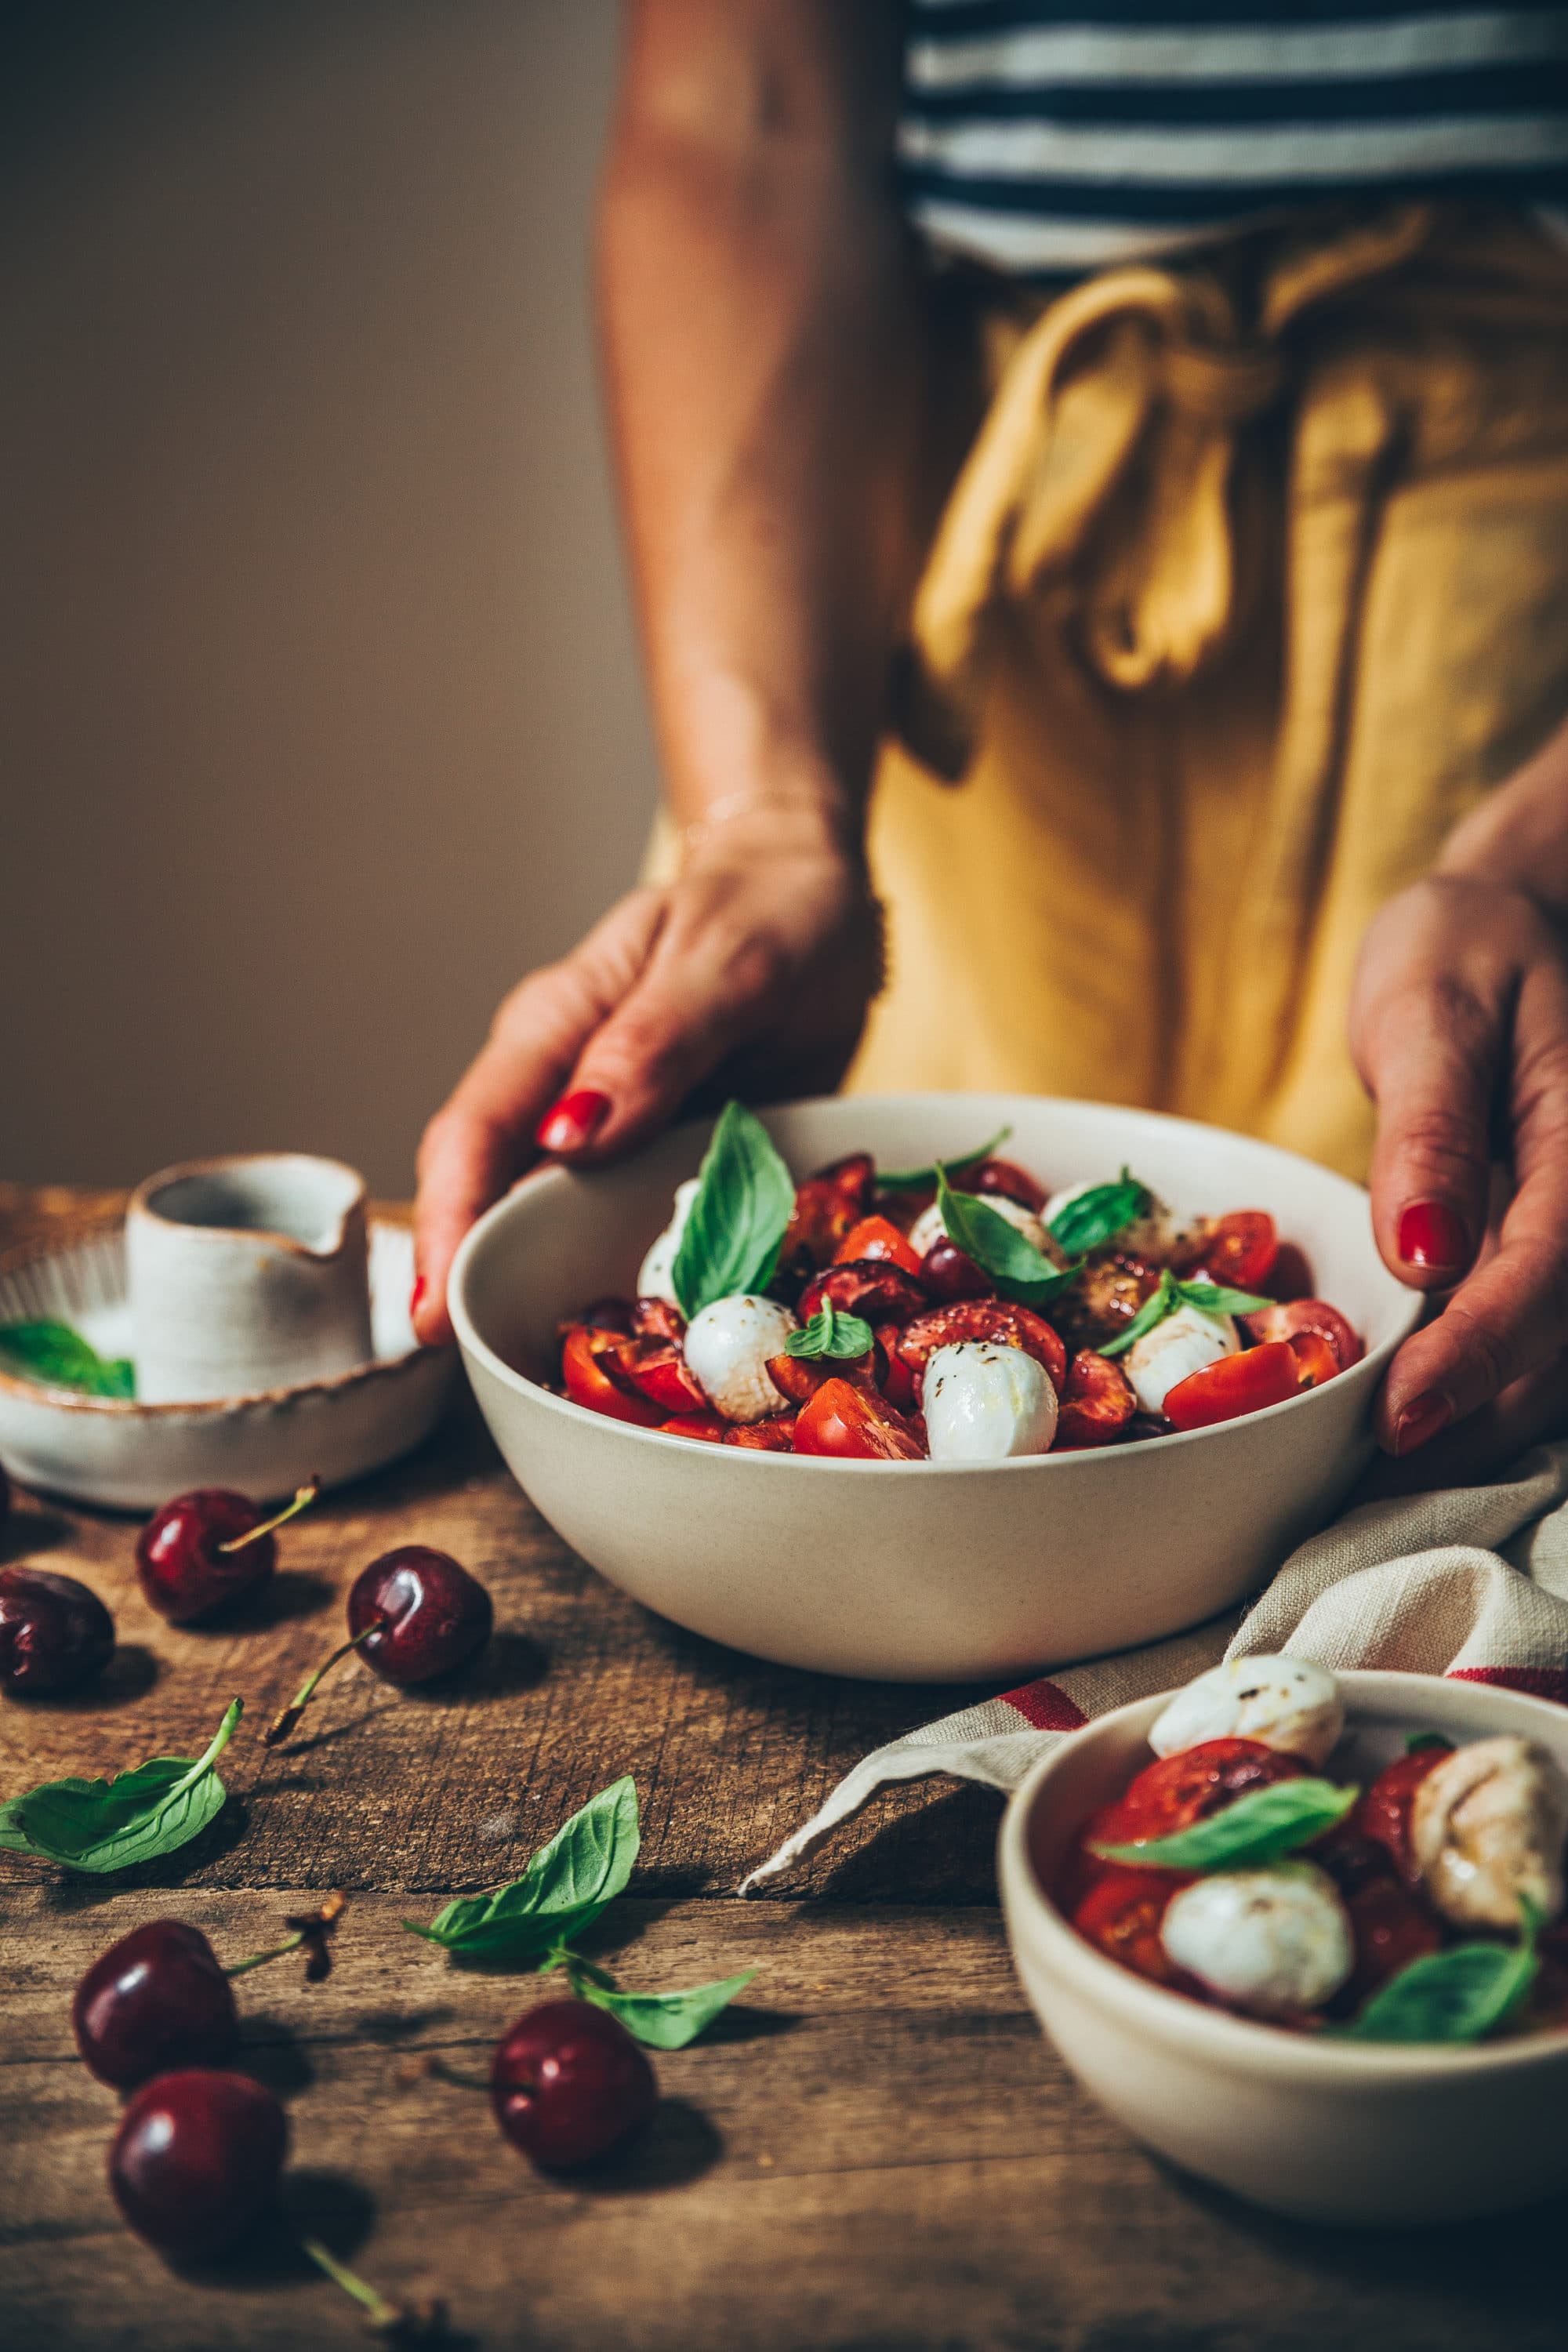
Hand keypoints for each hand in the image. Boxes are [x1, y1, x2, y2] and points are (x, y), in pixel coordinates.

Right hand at [412, 813, 880, 1342]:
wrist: (813, 887)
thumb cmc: (771, 906)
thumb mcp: (728, 963)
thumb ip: (651, 1045)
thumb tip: (569, 1138)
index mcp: (554, 1026)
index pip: (475, 1137)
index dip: (449, 1227)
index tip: (435, 1314)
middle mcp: (562, 1082)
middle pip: (490, 1191)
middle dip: (474, 1279)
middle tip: (479, 1371)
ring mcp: (607, 1125)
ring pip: (550, 1216)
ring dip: (540, 1286)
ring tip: (537, 1375)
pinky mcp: (656, 1153)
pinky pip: (622, 1220)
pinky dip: (617, 1273)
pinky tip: (629, 1336)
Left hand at [1350, 874, 1567, 1478]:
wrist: (1507, 925)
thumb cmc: (1462, 951)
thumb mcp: (1432, 1009)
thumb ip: (1431, 1130)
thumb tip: (1424, 1255)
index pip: (1545, 1273)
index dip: (1475, 1356)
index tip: (1399, 1419)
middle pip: (1555, 1346)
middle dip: (1466, 1426)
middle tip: (1353, 1495)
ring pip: (1550, 1366)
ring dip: (1472, 1431)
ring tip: (1362, 1492)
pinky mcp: (1555, 1254)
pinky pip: (1532, 1343)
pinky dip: (1473, 1395)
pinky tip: (1398, 1433)